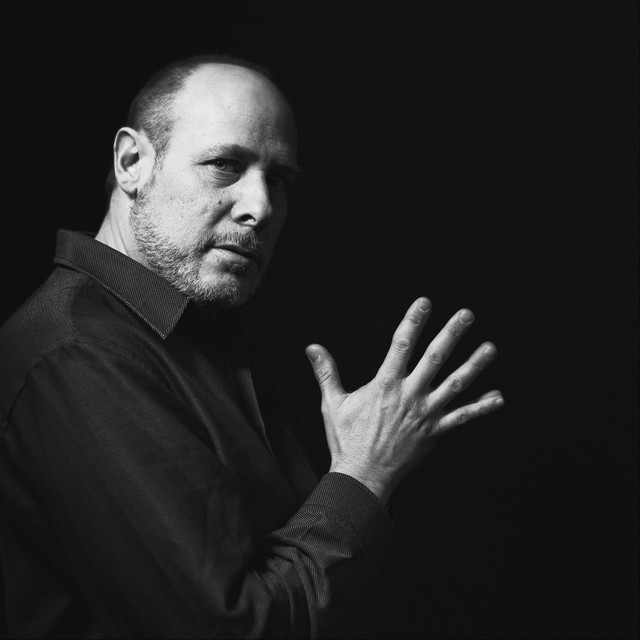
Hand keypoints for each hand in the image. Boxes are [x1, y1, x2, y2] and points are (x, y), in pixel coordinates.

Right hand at [306, 298, 503, 504]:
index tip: (424, 303)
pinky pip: (462, 418)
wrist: (362, 476)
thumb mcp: (332, 403)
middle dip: (451, 334)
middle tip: (466, 315)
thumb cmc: (346, 440)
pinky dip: (480, 408)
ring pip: (455, 385)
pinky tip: (497, 397)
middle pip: (435, 358)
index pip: (401, 345)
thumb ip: (326, 372)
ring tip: (490, 348)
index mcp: (385, 384)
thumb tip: (312, 347)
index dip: (413, 321)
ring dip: (474, 365)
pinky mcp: (435, 432)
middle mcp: (409, 395)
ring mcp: (425, 414)